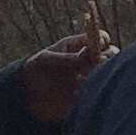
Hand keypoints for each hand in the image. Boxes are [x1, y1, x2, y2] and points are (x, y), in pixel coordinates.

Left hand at [18, 4, 115, 125]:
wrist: (27, 96)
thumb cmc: (35, 71)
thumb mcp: (48, 60)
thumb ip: (68, 58)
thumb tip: (89, 52)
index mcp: (77, 47)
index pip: (97, 38)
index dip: (102, 39)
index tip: (101, 43)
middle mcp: (86, 61)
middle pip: (109, 55)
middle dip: (107, 57)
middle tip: (98, 62)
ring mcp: (88, 77)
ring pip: (105, 73)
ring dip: (98, 74)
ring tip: (79, 80)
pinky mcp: (86, 93)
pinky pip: (97, 90)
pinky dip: (90, 90)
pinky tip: (74, 93)